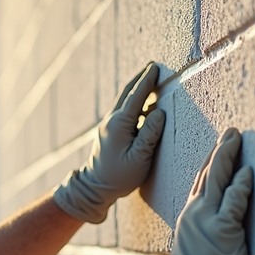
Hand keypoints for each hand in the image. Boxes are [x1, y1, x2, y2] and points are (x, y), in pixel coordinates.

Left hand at [52, 62, 166, 223]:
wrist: (94, 187)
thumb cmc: (119, 176)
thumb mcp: (139, 158)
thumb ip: (150, 134)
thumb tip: (160, 112)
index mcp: (119, 124)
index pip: (136, 96)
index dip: (147, 81)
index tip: (155, 67)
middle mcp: (112, 120)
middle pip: (128, 93)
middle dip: (141, 79)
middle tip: (153, 67)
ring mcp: (108, 125)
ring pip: (124, 101)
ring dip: (137, 89)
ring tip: (150, 80)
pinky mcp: (109, 131)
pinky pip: (123, 110)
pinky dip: (134, 102)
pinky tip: (144, 104)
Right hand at [148, 127, 252, 254]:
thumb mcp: (197, 247)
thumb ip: (207, 231)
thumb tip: (220, 228)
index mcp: (191, 215)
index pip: (202, 182)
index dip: (212, 163)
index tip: (220, 147)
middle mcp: (196, 212)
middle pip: (209, 173)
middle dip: (221, 150)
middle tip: (231, 132)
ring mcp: (207, 220)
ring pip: (218, 179)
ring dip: (228, 156)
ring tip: (237, 138)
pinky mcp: (222, 231)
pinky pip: (233, 203)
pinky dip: (241, 186)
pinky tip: (248, 172)